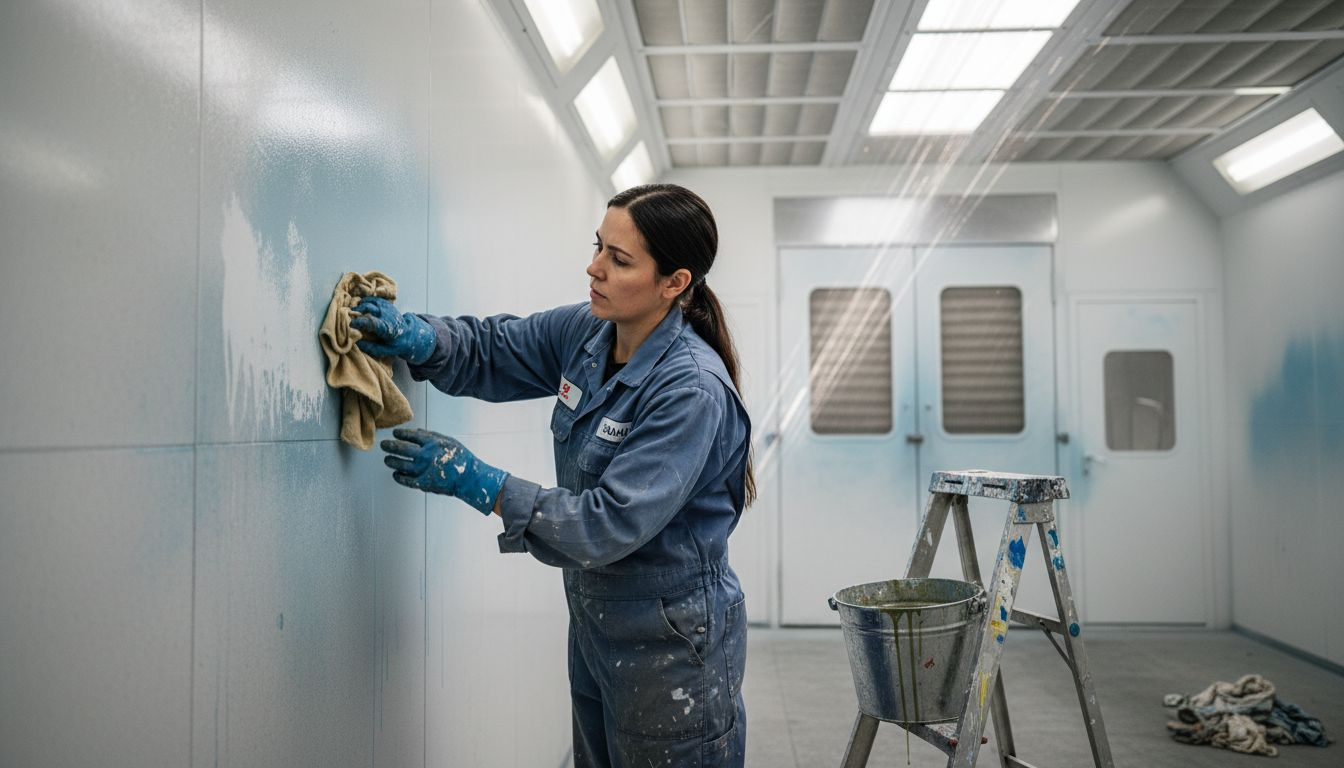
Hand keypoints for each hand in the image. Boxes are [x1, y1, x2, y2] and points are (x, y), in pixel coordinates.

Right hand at [350, 297, 435, 363]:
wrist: (409, 333)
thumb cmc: (395, 344)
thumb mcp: (385, 350)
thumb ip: (370, 347)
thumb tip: (356, 342)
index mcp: (386, 328)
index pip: (372, 322)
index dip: (360, 322)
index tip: (351, 324)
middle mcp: (387, 316)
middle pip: (369, 308)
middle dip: (357, 311)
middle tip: (350, 316)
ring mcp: (387, 308)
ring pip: (370, 301)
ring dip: (360, 305)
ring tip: (355, 311)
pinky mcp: (387, 304)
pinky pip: (374, 298)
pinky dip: (366, 300)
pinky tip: (362, 306)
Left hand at [380, 428, 507, 514]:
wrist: (469, 478)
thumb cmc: (461, 458)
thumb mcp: (449, 441)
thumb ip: (432, 436)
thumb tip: (416, 431)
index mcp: (432, 443)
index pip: (412, 436)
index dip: (401, 434)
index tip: (395, 433)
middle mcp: (425, 455)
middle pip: (402, 449)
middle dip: (390, 446)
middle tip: (383, 445)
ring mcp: (423, 470)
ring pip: (401, 464)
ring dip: (392, 461)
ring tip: (387, 459)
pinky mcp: (423, 483)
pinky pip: (406, 479)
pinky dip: (399, 477)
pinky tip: (395, 474)